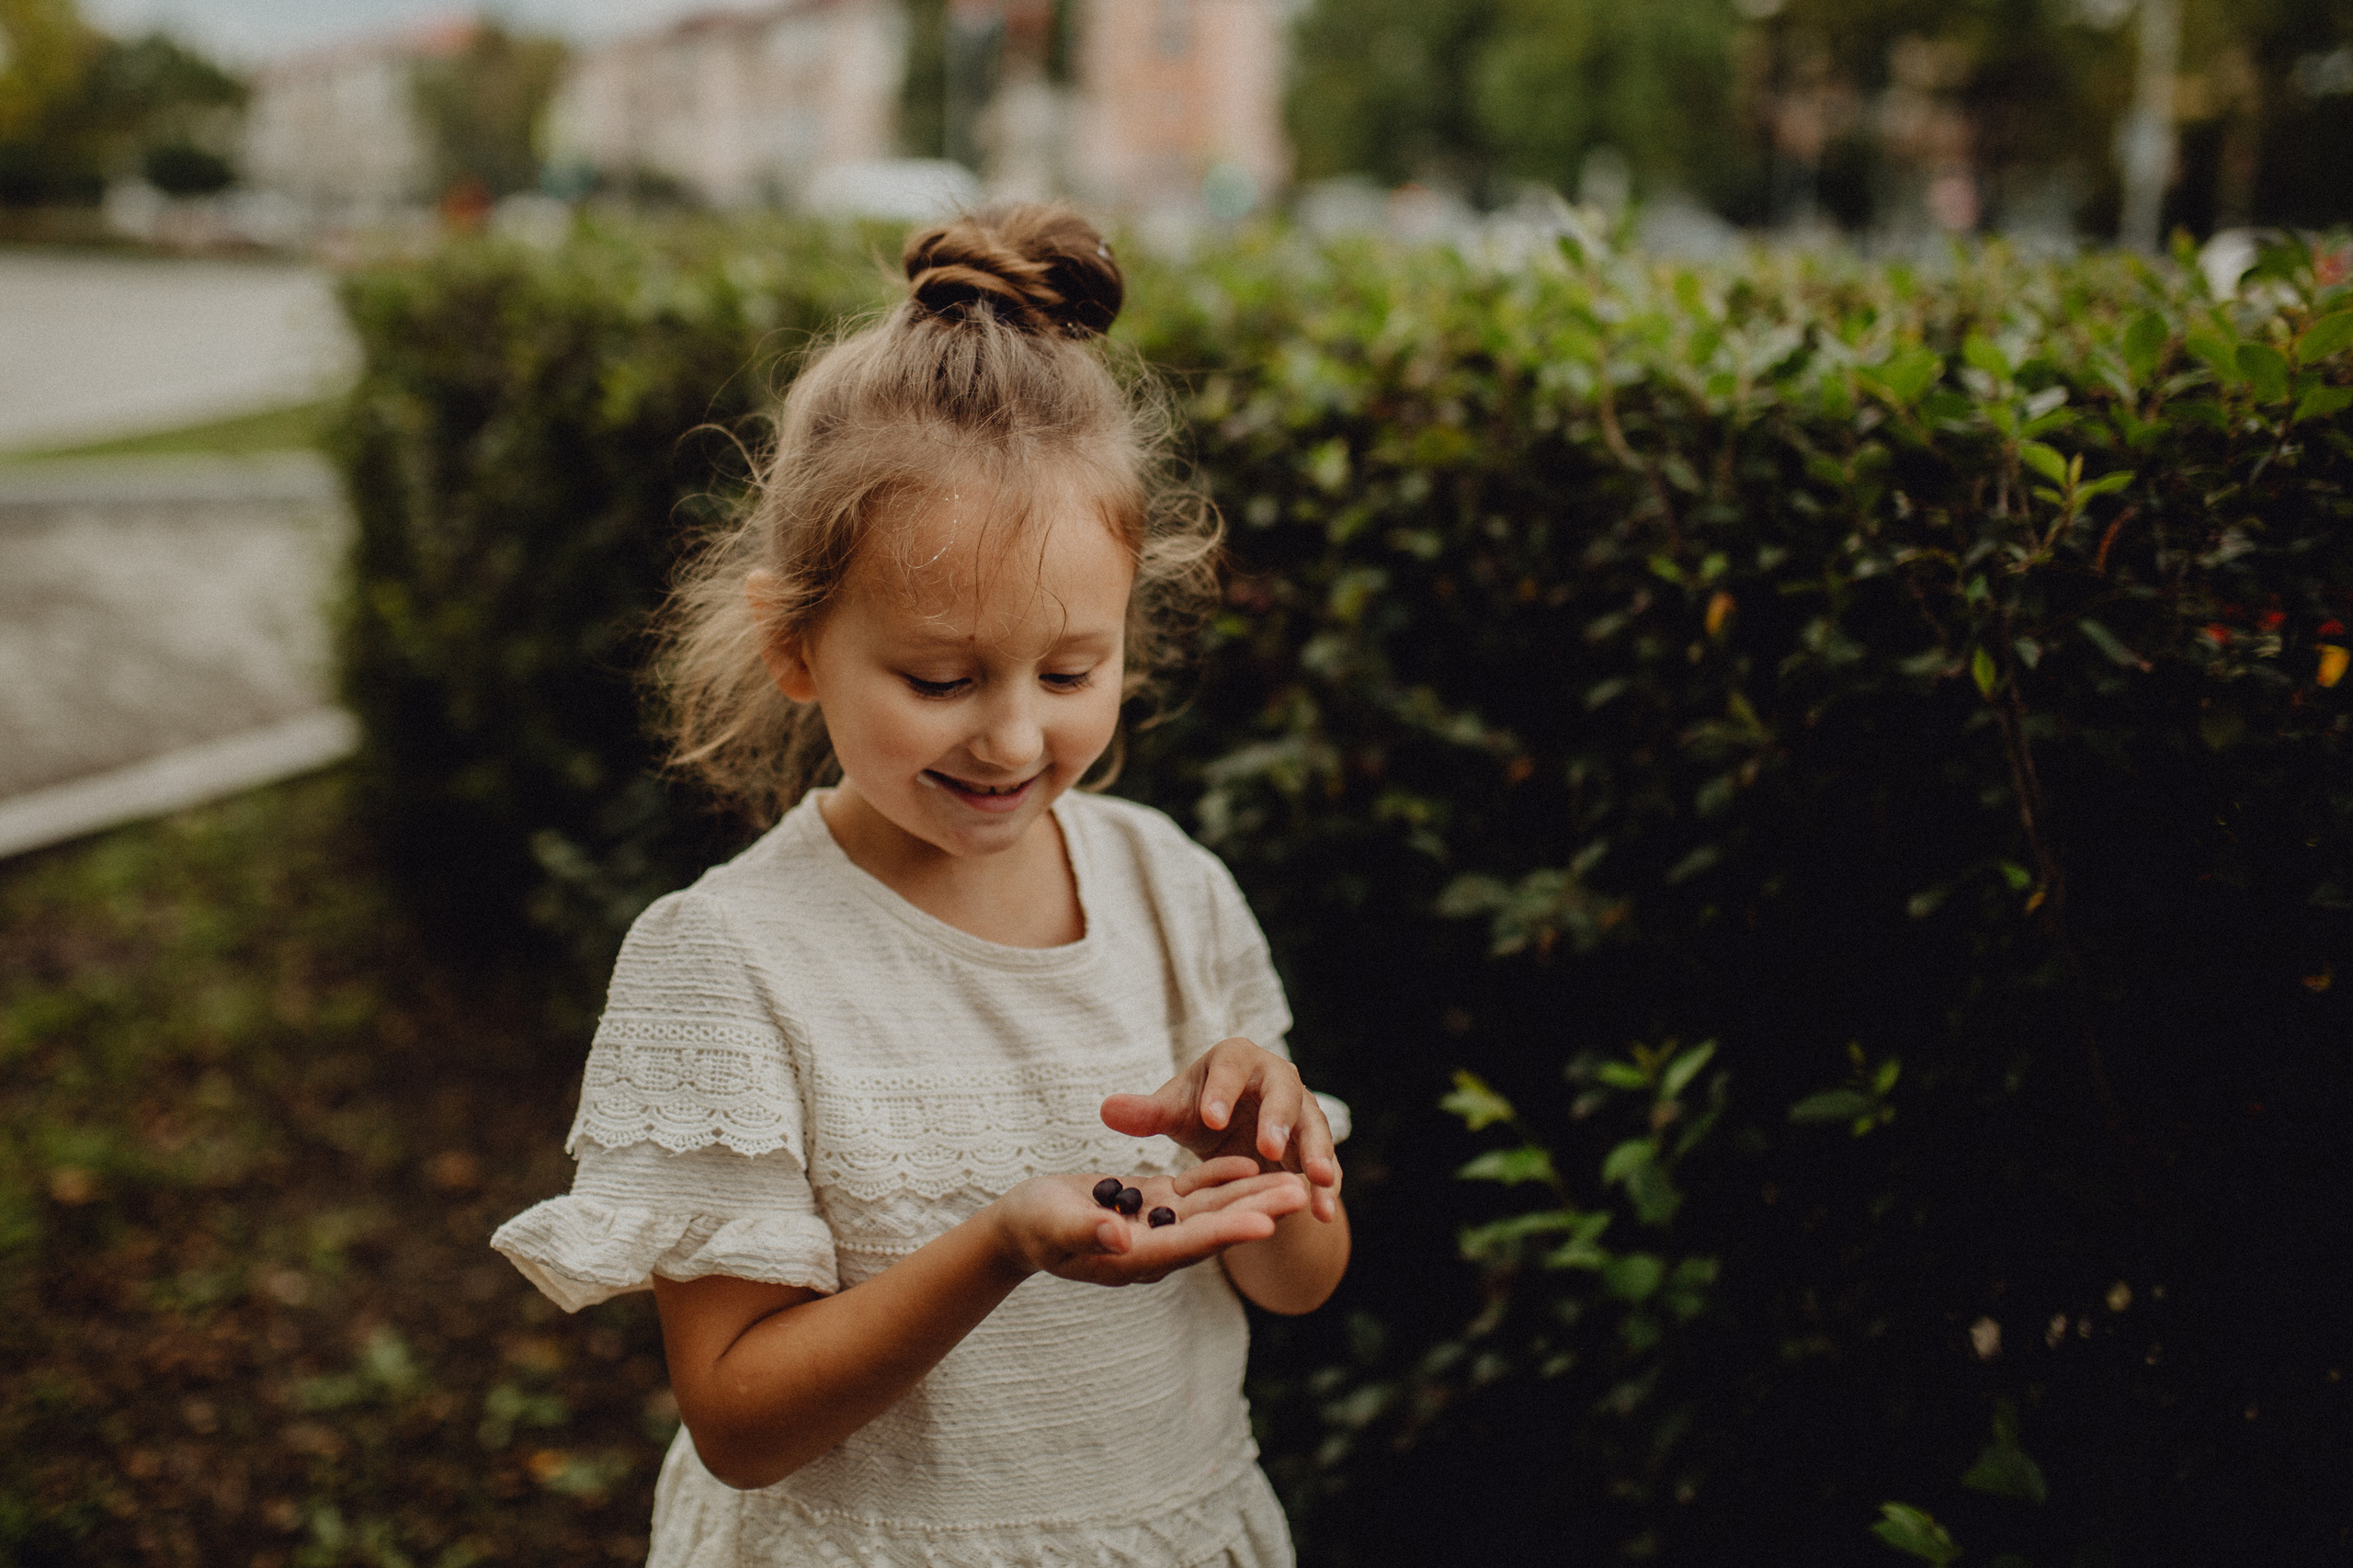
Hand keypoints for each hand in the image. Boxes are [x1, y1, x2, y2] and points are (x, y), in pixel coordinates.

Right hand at [990, 1156, 1307, 1286]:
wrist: (1020, 1224)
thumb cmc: (1030, 1227)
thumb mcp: (1052, 1227)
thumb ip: (1087, 1231)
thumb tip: (1123, 1239)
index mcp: (1135, 1259)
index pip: (1189, 1244)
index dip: (1227, 1232)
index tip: (1265, 1224)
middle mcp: (1156, 1247)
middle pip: (1215, 1228)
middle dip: (1259, 1211)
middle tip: (1302, 1194)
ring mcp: (1158, 1226)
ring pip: (1213, 1209)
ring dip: (1253, 1195)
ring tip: (1296, 1180)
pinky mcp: (1154, 1205)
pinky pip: (1195, 1192)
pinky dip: (1222, 1178)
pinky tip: (1251, 1164)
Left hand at [1100, 1038, 1343, 1222]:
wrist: (1234, 1126)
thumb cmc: (1200, 1110)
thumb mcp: (1172, 1112)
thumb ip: (1145, 1114)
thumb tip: (1106, 1109)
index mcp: (1236, 1059)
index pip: (1230, 1068)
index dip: (1222, 1092)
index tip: (1211, 1119)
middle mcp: (1276, 1076)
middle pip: (1283, 1092)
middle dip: (1278, 1120)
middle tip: (1269, 1147)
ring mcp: (1302, 1108)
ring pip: (1313, 1127)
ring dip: (1316, 1154)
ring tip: (1316, 1181)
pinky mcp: (1314, 1142)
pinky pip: (1325, 1162)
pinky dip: (1327, 1186)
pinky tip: (1322, 1213)